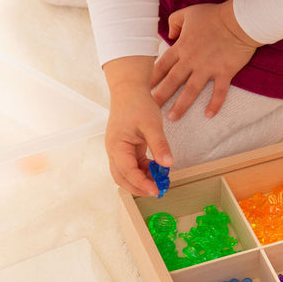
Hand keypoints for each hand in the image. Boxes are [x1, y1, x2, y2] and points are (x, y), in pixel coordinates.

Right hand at [103, 57, 173, 195]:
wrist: (129, 90)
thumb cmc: (137, 104)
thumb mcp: (151, 124)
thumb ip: (159, 145)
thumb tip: (168, 164)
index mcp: (117, 146)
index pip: (127, 172)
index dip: (142, 184)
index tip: (157, 190)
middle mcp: (114, 151)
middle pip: (122, 178)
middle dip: (139, 187)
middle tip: (158, 191)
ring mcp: (119, 151)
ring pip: (127, 173)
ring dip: (141, 179)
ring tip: (160, 180)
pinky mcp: (126, 149)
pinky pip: (133, 165)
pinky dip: (143, 170)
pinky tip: (156, 169)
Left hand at [151, 0, 260, 120]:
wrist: (241, 19)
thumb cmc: (214, 15)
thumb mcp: (188, 13)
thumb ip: (174, 22)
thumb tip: (169, 35)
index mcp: (181, 47)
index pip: (161, 66)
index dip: (150, 79)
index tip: (141, 90)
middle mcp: (191, 60)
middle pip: (172, 81)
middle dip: (160, 96)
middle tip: (150, 109)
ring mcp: (208, 67)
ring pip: (191, 90)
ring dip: (181, 105)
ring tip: (172, 118)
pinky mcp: (224, 71)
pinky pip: (219, 91)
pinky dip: (215, 103)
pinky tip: (209, 115)